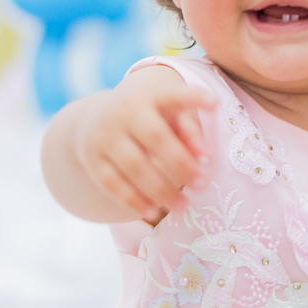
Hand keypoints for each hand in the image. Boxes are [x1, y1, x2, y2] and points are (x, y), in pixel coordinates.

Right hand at [72, 65, 214, 221]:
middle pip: (156, 139)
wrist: (98, 119)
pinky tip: (152, 211)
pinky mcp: (93, 159)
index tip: (214, 102)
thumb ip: (190, 130)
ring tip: (183, 206)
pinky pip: (113, 183)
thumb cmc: (148, 118)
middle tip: (202, 185)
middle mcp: (124, 111)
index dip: (193, 97)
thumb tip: (205, 158)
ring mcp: (104, 135)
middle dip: (182, 165)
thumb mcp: (169, 114)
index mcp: (149, 96)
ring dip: (161, 190)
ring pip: (134, 166)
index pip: (173, 95)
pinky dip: (133, 200)